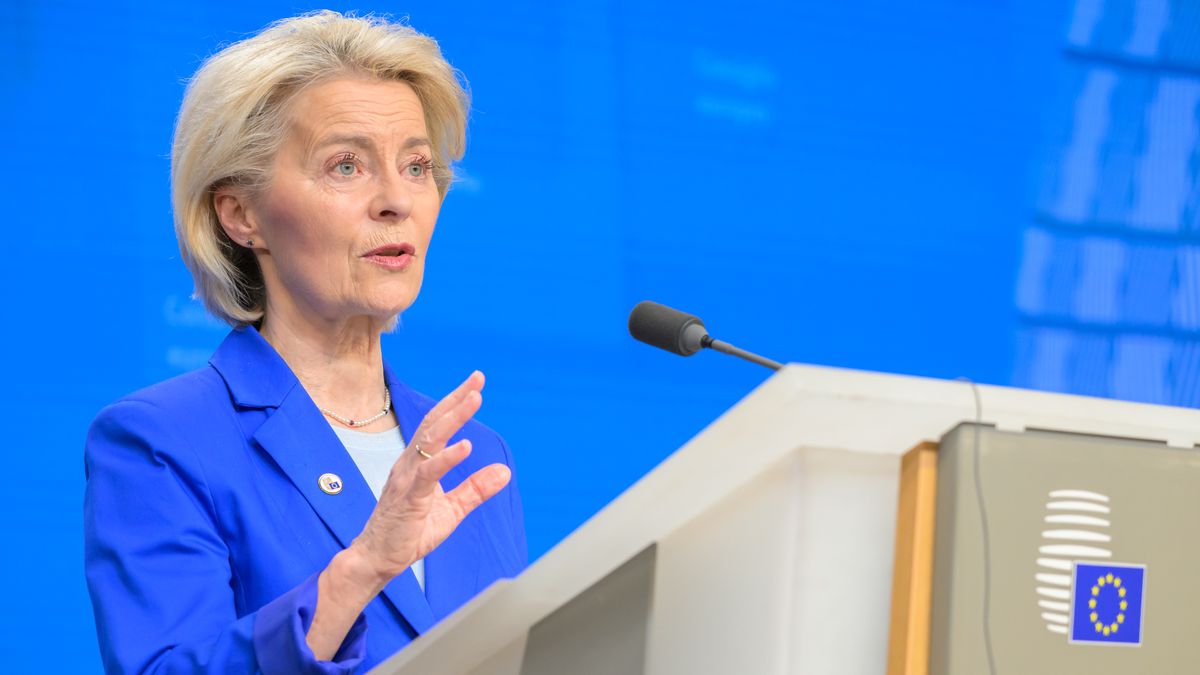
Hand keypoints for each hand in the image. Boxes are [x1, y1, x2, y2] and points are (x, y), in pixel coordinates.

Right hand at [346, 370, 511, 584]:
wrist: (377, 560)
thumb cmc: (409, 533)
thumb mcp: (452, 510)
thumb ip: (475, 490)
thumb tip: (505, 472)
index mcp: (418, 463)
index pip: (438, 425)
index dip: (456, 403)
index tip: (476, 384)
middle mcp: (409, 464)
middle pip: (434, 423)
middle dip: (456, 399)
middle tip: (478, 379)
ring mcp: (406, 478)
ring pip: (430, 440)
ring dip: (453, 417)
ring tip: (474, 399)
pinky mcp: (408, 498)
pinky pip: (428, 473)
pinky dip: (447, 458)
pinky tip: (465, 447)